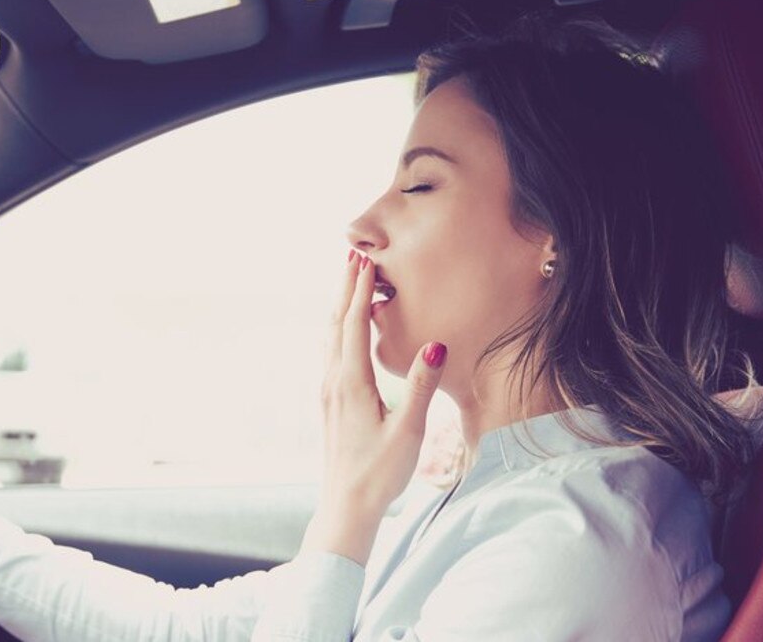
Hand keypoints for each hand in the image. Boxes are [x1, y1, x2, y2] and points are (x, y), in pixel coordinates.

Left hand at [305, 250, 446, 562]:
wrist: (346, 507)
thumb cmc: (380, 472)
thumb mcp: (408, 430)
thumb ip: (420, 386)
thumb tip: (435, 343)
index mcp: (351, 383)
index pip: (353, 324)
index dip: (359, 290)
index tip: (365, 258)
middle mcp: (333, 382)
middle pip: (336, 323)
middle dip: (345, 288)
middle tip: (353, 254)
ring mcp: (328, 393)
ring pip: (330, 338)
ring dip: (339, 307)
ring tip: (348, 282)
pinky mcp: (329, 405)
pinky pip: (330, 354)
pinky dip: (337, 330)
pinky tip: (343, 332)